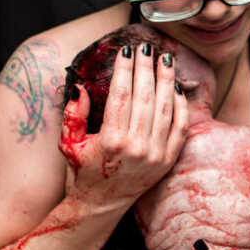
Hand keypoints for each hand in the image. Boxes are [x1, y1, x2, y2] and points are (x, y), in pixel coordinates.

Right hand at [59, 44, 187, 212]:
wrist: (103, 202)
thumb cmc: (84, 169)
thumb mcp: (68, 142)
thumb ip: (72, 114)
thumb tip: (80, 87)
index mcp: (111, 140)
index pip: (121, 95)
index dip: (125, 70)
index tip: (127, 51)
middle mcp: (136, 147)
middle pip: (146, 97)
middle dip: (147, 68)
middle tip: (148, 47)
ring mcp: (156, 155)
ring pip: (165, 109)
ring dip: (167, 81)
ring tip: (166, 60)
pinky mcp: (168, 160)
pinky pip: (180, 127)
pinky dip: (180, 105)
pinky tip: (176, 87)